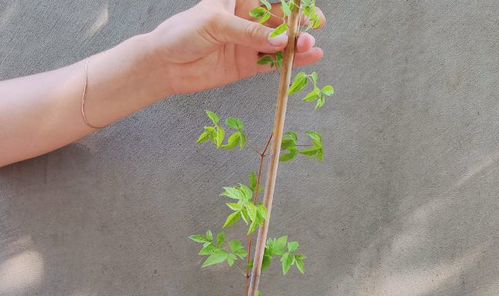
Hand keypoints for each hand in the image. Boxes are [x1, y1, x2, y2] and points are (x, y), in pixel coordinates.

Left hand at [148, 0, 325, 93]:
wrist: (166, 65)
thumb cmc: (183, 33)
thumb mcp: (216, 24)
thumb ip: (249, 33)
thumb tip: (279, 41)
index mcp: (240, 1)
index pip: (269, 0)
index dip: (290, 3)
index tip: (307, 7)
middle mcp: (247, 21)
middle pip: (279, 21)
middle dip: (297, 25)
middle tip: (312, 30)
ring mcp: (248, 44)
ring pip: (279, 44)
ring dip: (296, 46)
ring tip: (311, 47)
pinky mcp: (247, 66)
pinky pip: (272, 64)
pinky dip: (289, 63)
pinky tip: (307, 60)